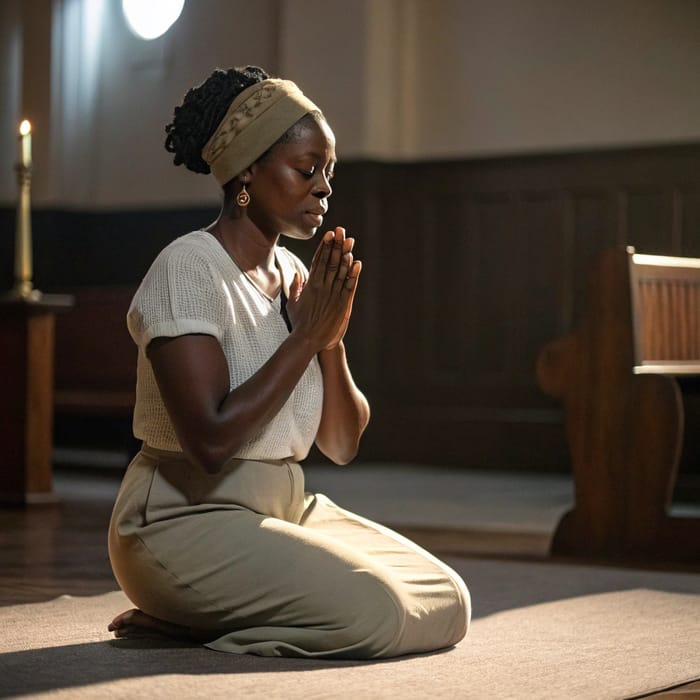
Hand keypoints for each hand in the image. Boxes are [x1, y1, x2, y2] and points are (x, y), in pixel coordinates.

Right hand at [286, 226, 361, 350]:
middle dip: (336, 245)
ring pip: (340, 271)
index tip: (329, 234)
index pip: (318, 260)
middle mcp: (322, 287)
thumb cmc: (299, 323)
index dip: (324, 246)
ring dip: (345, 254)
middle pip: (330, 261)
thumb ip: (295, 287)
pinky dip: (353, 274)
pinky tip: (357, 263)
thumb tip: (296, 274)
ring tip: (349, 241)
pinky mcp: (341, 304)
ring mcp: (333, 295)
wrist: (308, 339)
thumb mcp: (293, 303)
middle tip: (341, 231)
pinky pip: (349, 286)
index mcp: (310, 285)